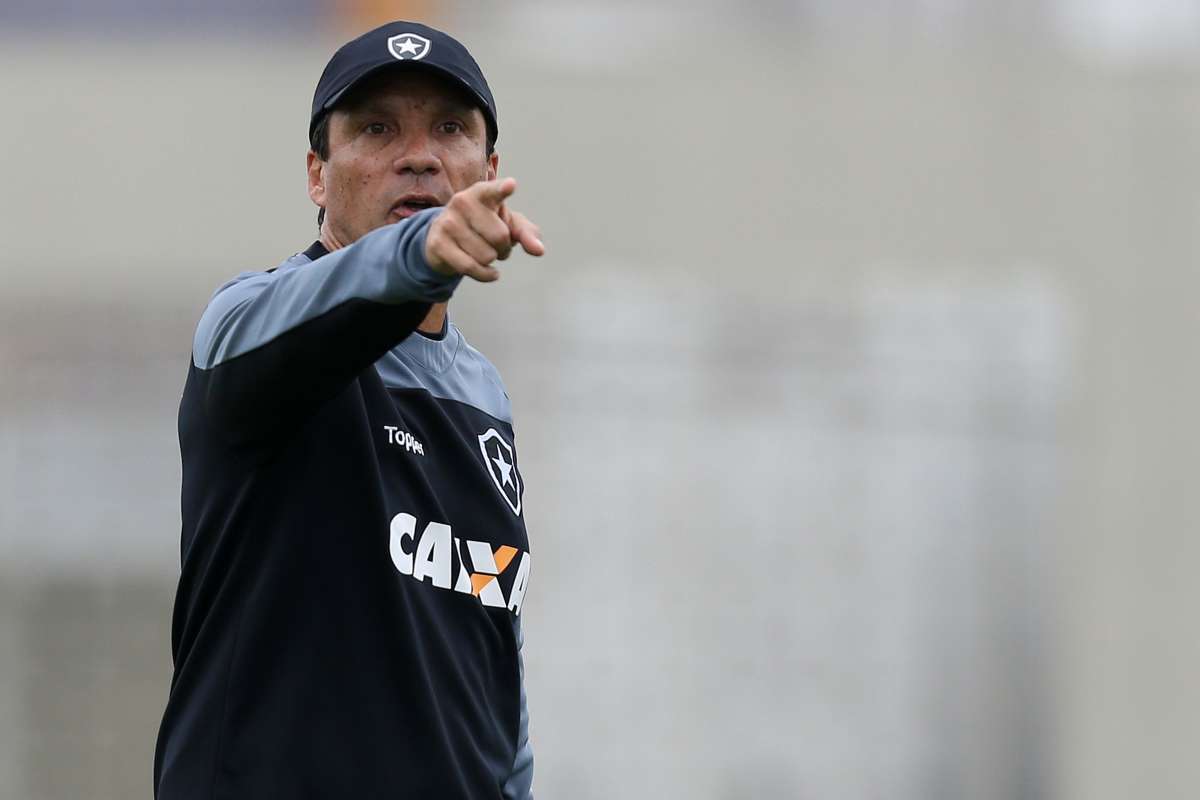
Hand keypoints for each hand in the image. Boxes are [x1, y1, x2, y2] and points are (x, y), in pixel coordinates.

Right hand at [424, 177, 544, 281]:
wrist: (446, 237)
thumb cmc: (484, 226)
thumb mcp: (508, 225)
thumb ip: (527, 234)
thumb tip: (539, 250)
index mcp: (482, 192)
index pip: (493, 191)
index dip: (502, 189)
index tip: (511, 186)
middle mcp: (462, 202)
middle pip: (500, 236)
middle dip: (504, 247)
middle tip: (496, 243)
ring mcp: (448, 222)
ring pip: (486, 255)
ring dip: (491, 260)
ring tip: (483, 250)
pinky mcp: (438, 244)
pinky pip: (471, 268)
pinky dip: (486, 275)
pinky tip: (490, 272)